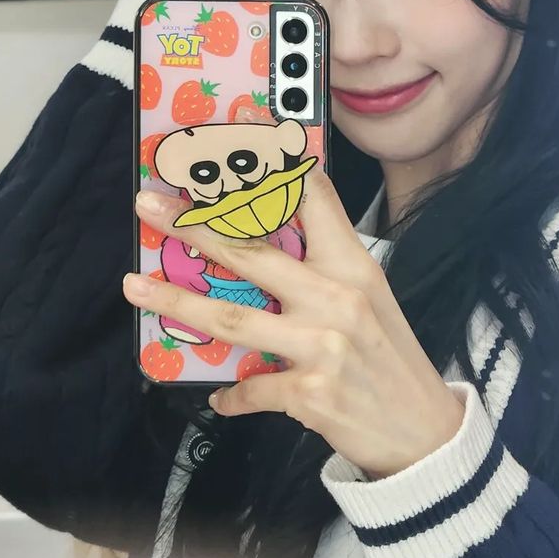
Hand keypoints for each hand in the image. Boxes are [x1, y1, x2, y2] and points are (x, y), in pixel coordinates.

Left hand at [124, 169, 465, 479]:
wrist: (423, 428)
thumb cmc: (389, 353)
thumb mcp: (369, 294)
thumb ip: (323, 264)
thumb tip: (263, 239)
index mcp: (353, 263)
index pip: (312, 196)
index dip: (273, 160)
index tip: (238, 128)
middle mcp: (337, 296)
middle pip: (251, 252)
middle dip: (193, 224)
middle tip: (149, 205)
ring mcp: (322, 344)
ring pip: (233, 318)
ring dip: (177, 300)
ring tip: (135, 285)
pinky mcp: (309, 392)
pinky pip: (251, 388)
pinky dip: (231, 392)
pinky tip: (216, 393)